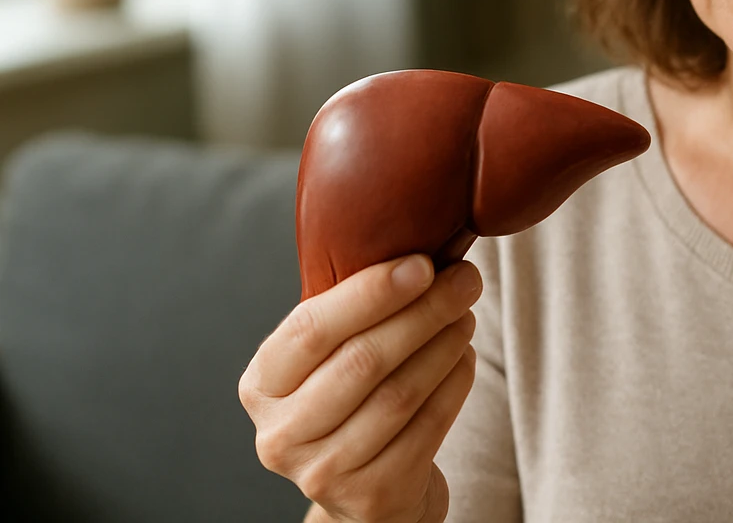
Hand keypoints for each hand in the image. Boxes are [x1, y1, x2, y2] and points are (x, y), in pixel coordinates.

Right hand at [238, 254, 482, 522]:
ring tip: (467, 315)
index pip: (310, 330)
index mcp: (262, 384)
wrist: (371, 487)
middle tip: (466, 280)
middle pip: (362, 360)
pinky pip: (426, 427)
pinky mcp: (371, 495)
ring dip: (444, 345)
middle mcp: (280, 433)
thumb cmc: (353, 398)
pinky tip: (465, 358)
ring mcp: (321, 472)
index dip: (370, 294)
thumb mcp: (330, 358)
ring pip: (399, 394)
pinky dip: (454, 385)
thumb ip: (351, 311)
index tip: (422, 264)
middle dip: (423, 312)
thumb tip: (421, 240)